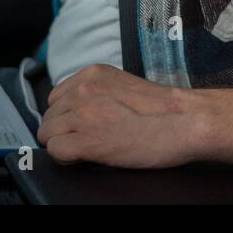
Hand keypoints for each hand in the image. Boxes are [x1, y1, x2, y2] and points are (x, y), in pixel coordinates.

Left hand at [37, 63, 205, 167]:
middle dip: (63, 130)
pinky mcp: (87, 141)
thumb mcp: (123, 86)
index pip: (56, 97)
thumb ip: (98, 91)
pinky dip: (65, 158)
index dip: (66, 114)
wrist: (184, 121)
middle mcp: (84, 90)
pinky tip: (85, 157)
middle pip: (48, 116)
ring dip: (63, 144)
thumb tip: (79, 108)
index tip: (81, 124)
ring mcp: (83, 115)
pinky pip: (55, 151)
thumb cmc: (163, 109)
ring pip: (47, 134)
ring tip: (89, 148)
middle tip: (87, 138)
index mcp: (94, 74)